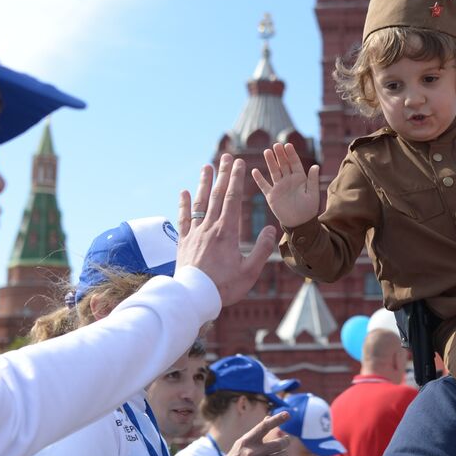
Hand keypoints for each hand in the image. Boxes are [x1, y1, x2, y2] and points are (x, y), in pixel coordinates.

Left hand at [176, 154, 276, 305]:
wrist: (193, 298)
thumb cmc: (224, 287)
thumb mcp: (249, 271)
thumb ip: (262, 249)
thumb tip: (273, 229)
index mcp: (227, 232)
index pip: (233, 199)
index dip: (237, 180)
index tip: (240, 164)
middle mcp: (209, 228)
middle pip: (217, 196)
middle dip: (223, 175)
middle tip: (226, 157)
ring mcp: (194, 234)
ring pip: (200, 203)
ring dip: (204, 183)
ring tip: (207, 167)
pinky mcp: (183, 242)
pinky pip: (183, 219)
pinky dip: (184, 204)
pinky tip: (184, 192)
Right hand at [221, 409, 291, 455]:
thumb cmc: (238, 455)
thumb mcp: (243, 441)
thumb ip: (257, 431)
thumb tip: (269, 418)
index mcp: (248, 441)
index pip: (264, 427)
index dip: (277, 419)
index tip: (287, 414)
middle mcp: (252, 452)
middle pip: (279, 444)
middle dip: (286, 441)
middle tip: (285, 440)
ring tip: (279, 455)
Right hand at [253, 143, 321, 228]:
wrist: (300, 223)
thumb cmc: (309, 209)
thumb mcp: (313, 194)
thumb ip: (313, 180)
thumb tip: (315, 166)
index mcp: (299, 178)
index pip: (295, 163)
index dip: (291, 154)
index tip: (288, 144)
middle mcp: (288, 180)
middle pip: (283, 164)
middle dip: (280, 155)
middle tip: (276, 145)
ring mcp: (279, 187)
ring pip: (273, 171)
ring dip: (270, 162)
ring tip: (267, 151)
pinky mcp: (271, 195)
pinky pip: (264, 185)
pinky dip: (259, 179)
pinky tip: (254, 171)